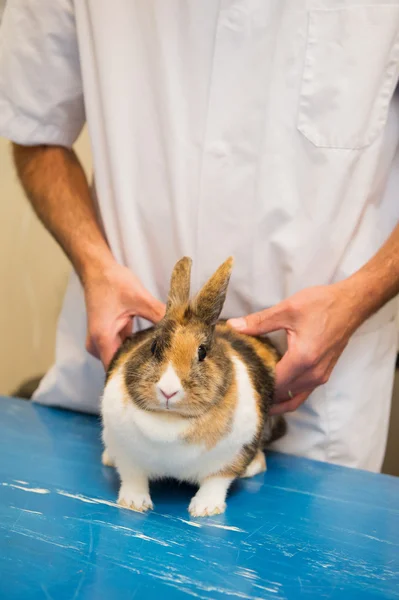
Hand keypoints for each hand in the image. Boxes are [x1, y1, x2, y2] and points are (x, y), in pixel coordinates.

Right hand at [84, 263, 165, 368]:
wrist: (97, 269)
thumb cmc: (112, 282)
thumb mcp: (140, 298)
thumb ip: (159, 314)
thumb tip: (180, 327)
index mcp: (102, 338)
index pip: (118, 370)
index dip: (138, 375)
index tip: (158, 378)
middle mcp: (97, 345)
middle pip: (121, 366)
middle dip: (143, 367)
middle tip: (167, 367)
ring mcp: (101, 342)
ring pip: (122, 358)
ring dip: (140, 356)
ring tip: (163, 357)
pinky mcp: (107, 337)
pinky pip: (123, 349)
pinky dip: (136, 347)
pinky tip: (154, 345)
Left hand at [228, 282, 361, 414]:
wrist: (351, 304)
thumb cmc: (322, 305)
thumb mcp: (287, 309)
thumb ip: (259, 322)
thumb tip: (233, 326)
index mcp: (302, 359)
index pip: (272, 382)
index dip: (253, 384)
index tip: (235, 383)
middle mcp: (313, 374)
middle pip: (281, 394)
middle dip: (261, 393)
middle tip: (239, 391)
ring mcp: (320, 377)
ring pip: (293, 399)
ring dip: (275, 400)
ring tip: (254, 396)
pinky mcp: (324, 374)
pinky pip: (303, 394)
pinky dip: (288, 397)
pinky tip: (275, 392)